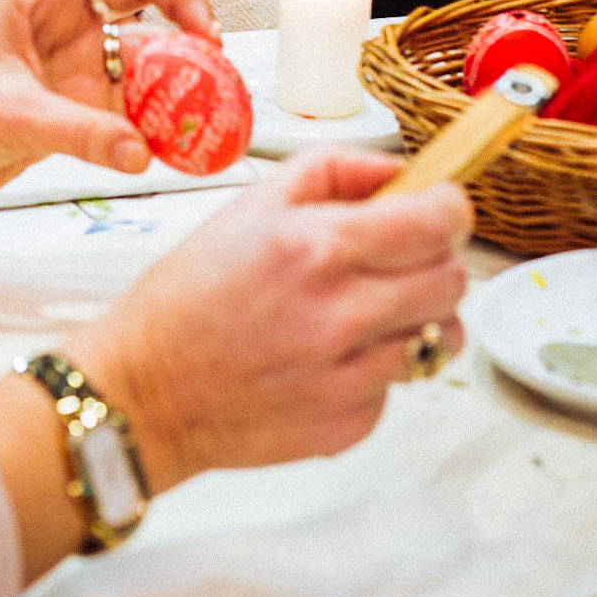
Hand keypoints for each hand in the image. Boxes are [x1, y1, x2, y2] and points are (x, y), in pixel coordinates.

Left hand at [0, 0, 222, 241]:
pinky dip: (160, 111)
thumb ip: (77, 132)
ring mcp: (72, 60)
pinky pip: (132, 100)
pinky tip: (179, 128)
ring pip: (143, 46)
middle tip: (208, 37)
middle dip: (182, 4)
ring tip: (210, 87)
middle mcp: (60, 17)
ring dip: (180, 61)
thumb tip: (138, 150)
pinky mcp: (77, 104)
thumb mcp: (6, 114)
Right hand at [74, 152, 471, 492]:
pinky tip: (330, 356)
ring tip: (370, 309)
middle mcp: (340, 314)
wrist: (145, 391)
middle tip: (402, 257)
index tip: (441, 206)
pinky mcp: (350, 426)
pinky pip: (398, 385)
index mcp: (315, 247)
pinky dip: (378, 366)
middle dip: (438, 259)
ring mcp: (349, 378)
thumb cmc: (187, 295)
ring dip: (418, 316)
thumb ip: (332, 170)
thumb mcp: (250, 204)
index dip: (451, 207)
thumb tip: (398, 171)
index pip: (436, 222)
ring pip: (439, 337)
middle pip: (452, 280)